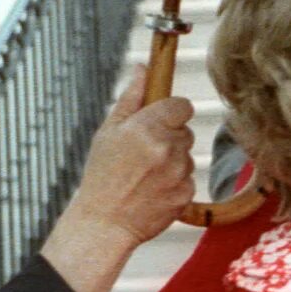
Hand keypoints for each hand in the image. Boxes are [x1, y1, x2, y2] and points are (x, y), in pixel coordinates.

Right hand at [43, 84, 196, 291]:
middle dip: (168, 137)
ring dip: (172, 161)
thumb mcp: (109, 130)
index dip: (171, 111)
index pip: (182, 105)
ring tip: (145, 174)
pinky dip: (175, 183)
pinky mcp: (186, 193)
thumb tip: (143, 68)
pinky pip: (188, 178)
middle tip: (143, 153)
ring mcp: (179, 172)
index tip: (159, 119)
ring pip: (187, 155)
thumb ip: (131, 97)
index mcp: (148, 127)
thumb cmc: (102, 177)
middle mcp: (168, 148)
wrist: (104, 223)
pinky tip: (153, 189)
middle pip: (184, 131)